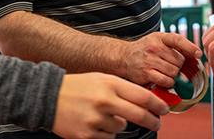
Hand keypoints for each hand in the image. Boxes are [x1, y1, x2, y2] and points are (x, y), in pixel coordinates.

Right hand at [51, 72, 167, 138]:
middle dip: (152, 120)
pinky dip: (105, 132)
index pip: (142, 96)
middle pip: (139, 115)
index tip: (164, 109)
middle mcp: (105, 101)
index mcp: (110, 84)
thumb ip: (123, 89)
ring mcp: (96, 119)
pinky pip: (108, 137)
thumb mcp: (102, 79)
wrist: (49, 97)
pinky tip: (94, 122)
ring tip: (103, 114)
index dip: (157, 104)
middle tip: (156, 122)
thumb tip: (146, 101)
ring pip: (122, 127)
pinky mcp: (87, 135)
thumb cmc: (78, 87)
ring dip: (119, 123)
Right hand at [118, 33, 201, 86]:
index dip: (190, 47)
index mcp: (159, 38)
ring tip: (166, 71)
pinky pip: (166, 81)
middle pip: (179, 60)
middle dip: (178, 65)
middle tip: (171, 65)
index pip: (178, 40)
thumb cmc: (144, 49)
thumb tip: (194, 52)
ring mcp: (150, 61)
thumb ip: (173, 44)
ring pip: (174, 72)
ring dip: (173, 74)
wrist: (124, 57)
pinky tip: (164, 78)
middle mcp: (154, 48)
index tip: (198, 53)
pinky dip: (168, 82)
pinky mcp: (146, 73)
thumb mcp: (157, 40)